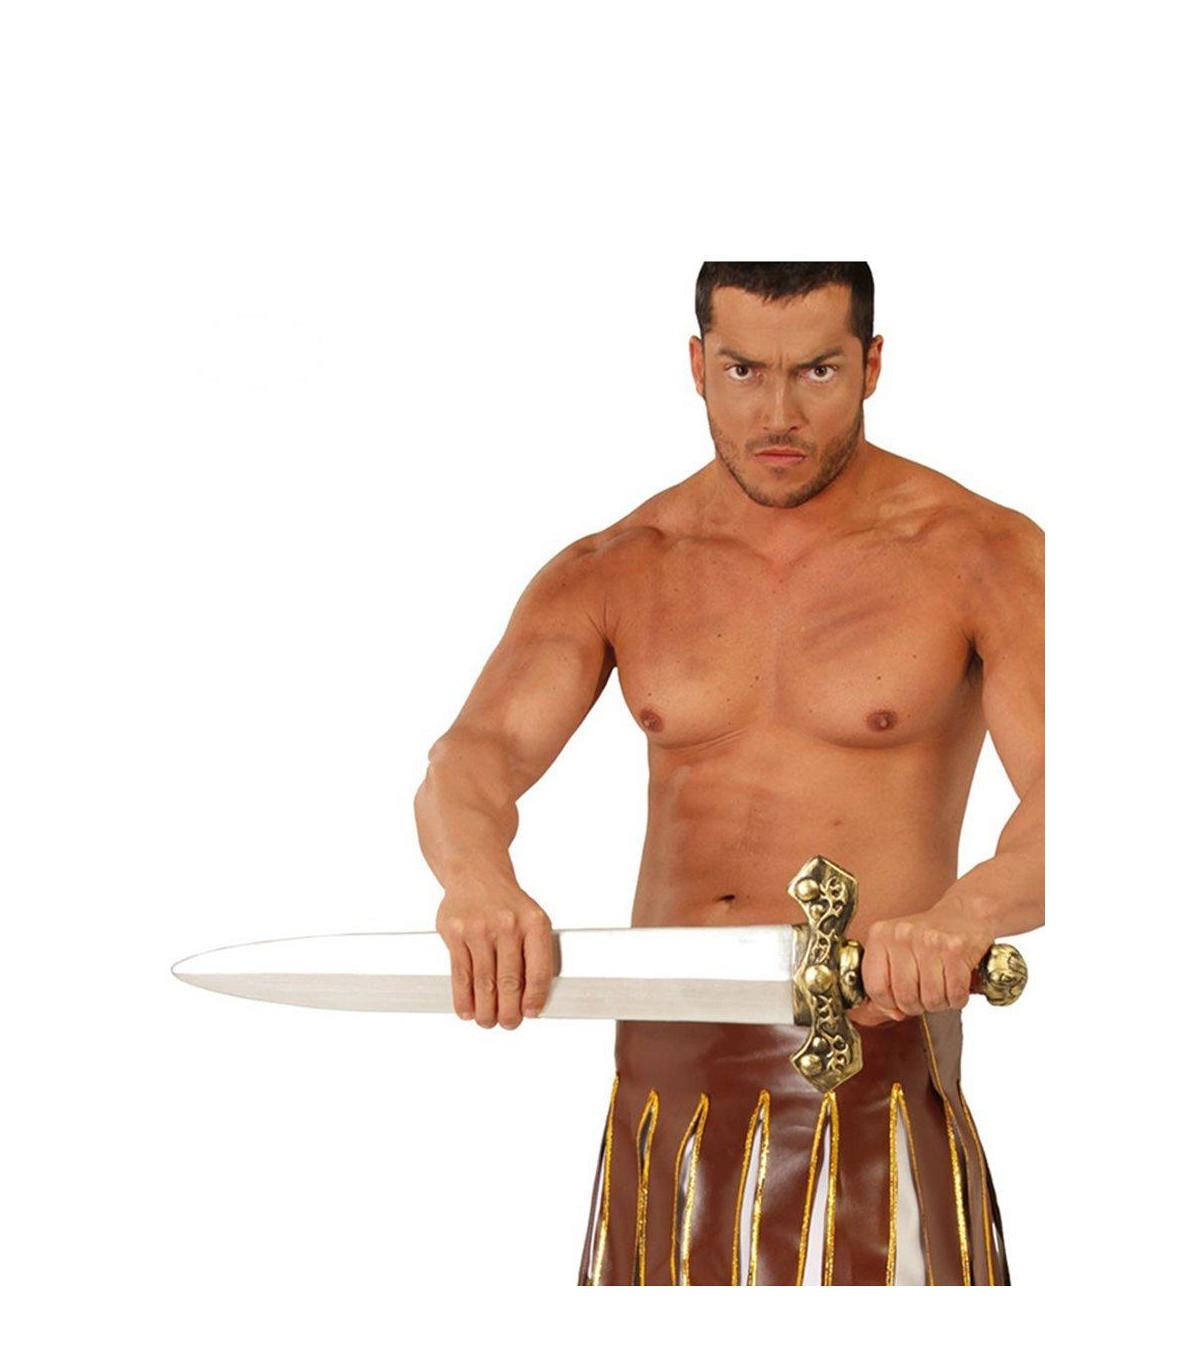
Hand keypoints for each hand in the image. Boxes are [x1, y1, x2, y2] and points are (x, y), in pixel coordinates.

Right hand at [435, 878, 554, 1029]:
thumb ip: (534, 954)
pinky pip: (460, 974)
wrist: (476, 874)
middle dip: (508, 1011)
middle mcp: (507, 924)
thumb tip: (532, 998)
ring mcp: (479, 928)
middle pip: (509, 981)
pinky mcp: (455, 932)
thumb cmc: (507, 904)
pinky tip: (467, 1009)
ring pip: (484, 982)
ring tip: (488, 1021)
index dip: (535, 997)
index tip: (531, 1013)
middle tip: (508, 1023)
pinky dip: (463, 998)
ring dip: (486, 1010)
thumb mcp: (531, 919)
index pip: (538, 969)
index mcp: (534, 922)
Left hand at [854, 905, 991, 1020]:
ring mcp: (930, 942)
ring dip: (939, 1003)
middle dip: (917, 1005)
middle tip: (924, 994)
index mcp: (881, 935)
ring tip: (941, 988)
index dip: (888, 1004)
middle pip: (904, 997)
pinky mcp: (957, 950)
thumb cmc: (928, 935)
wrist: (966, 913)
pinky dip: (957, 999)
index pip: (875, 986)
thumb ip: (885, 980)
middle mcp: (902, 936)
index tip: (898, 1003)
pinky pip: (955, 995)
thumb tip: (892, 1014)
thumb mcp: (896, 948)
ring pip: (931, 999)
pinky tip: (956, 985)